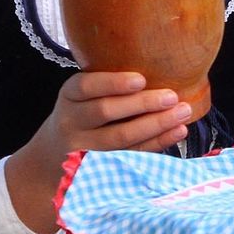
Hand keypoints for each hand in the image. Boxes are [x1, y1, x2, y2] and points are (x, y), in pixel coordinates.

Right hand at [6, 71, 193, 232]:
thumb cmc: (81, 114)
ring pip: (119, 138)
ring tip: (182, 112)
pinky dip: (157, 144)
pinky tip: (177, 132)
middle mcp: (71, 121)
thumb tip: (161, 65)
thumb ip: (107, 85)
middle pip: (105, 112)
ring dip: (155, 125)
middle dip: (142, 104)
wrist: (51, 157)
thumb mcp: (81, 95)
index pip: (86, 87)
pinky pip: (130, 155)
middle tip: (171, 96)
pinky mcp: (98, 168)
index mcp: (69, 96)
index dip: (113, 83)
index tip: (141, 79)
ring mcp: (83, 148)